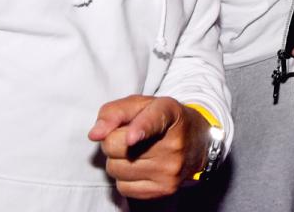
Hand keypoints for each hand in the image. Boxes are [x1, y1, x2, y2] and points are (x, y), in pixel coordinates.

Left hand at [88, 95, 209, 198]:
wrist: (197, 143)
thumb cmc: (162, 120)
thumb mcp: (141, 105)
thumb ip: (114, 112)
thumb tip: (95, 134)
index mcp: (169, 112)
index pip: (153, 120)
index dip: (140, 129)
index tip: (131, 137)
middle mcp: (173, 143)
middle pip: (117, 146)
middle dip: (112, 140)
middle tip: (126, 137)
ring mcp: (171, 169)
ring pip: (116, 169)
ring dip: (117, 160)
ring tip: (135, 152)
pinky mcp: (165, 189)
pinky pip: (123, 188)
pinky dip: (124, 178)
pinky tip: (139, 167)